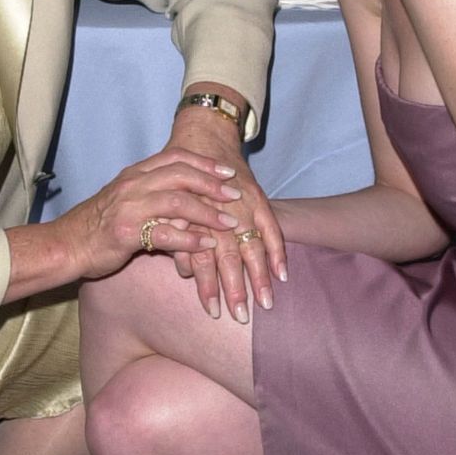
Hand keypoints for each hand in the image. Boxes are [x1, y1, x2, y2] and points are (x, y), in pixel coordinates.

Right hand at [62, 147, 243, 279]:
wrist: (66, 245)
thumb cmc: (98, 226)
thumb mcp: (125, 200)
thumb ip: (152, 194)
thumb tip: (186, 196)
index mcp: (135, 174)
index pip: (175, 158)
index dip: (205, 163)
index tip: (228, 171)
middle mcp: (133, 185)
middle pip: (181, 175)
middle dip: (213, 183)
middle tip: (235, 194)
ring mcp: (129, 208)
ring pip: (177, 202)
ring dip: (208, 212)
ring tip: (230, 223)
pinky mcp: (127, 233)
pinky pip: (165, 234)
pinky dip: (190, 239)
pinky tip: (206, 244)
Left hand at [166, 105, 285, 323]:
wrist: (202, 139)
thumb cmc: (182, 181)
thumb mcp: (173, 206)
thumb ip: (179, 238)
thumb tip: (185, 271)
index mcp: (194, 215)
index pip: (202, 256)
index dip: (208, 285)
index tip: (214, 311)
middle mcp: (219, 211)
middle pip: (228, 255)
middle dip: (235, 288)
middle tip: (240, 316)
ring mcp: (241, 204)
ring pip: (251, 245)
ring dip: (259, 276)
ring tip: (266, 303)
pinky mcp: (257, 197)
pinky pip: (271, 226)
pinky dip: (277, 250)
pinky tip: (283, 274)